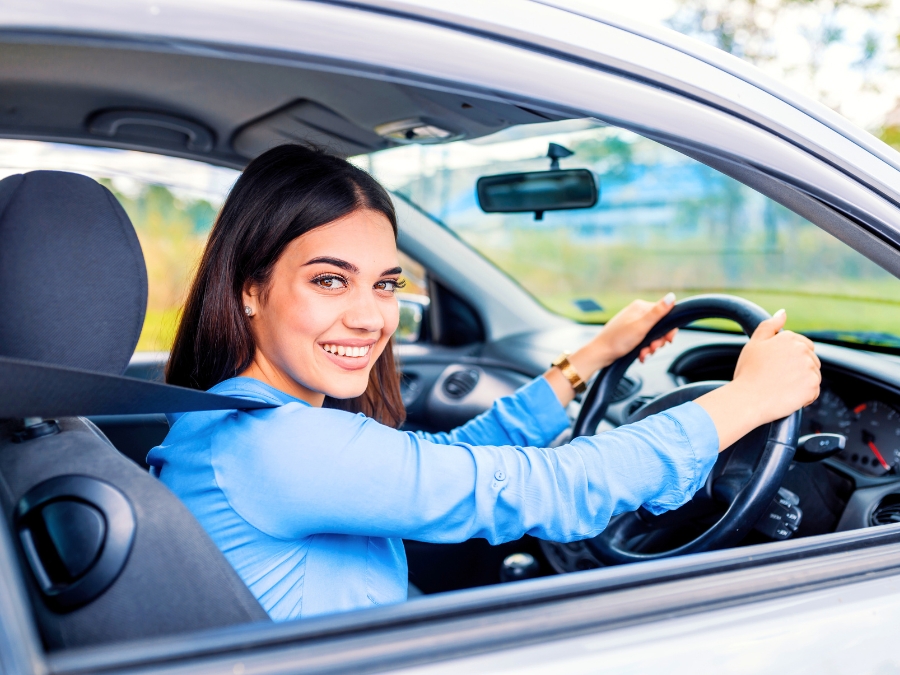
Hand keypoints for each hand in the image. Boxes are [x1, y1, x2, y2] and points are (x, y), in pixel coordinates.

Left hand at [572, 293, 677, 376]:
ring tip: (644, 353)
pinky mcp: (630, 334)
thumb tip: (672, 296)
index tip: (668, 340)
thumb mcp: (641, 326)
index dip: (669, 329)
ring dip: (651, 347)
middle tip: (652, 348)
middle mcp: (637, 313)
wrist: (600, 353)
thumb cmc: (617, 340)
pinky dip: (644, 349)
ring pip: (653, 336)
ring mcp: (633, 323)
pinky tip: (640, 355)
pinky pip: (644, 341)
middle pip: (660, 327)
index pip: (665, 314)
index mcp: (641, 307)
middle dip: (658, 341)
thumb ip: (657, 313)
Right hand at [697, 309, 820, 450]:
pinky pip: (814, 392)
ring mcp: (809, 369)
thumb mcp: (754, 344)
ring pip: (812, 376)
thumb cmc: (748, 372)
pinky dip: (804, 396)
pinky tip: (787, 396)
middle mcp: (803, 351)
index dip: (792, 358)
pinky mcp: (813, 386)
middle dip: (799, 369)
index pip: (804, 345)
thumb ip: (769, 325)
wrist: (748, 399)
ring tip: (781, 388)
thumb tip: (783, 313)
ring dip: (801, 383)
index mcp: (789, 338)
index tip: (778, 367)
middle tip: (777, 378)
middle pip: (811, 361)